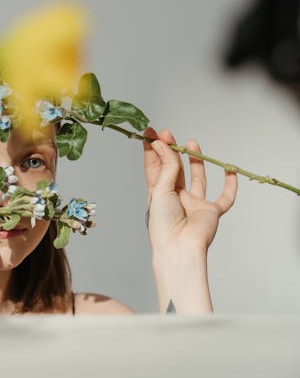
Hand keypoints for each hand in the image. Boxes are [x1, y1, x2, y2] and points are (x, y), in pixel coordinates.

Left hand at [142, 128, 237, 253]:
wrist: (179, 247)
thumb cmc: (163, 222)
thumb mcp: (160, 189)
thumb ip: (166, 167)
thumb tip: (162, 144)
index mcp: (158, 194)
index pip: (155, 167)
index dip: (153, 150)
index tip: (151, 133)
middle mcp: (175, 197)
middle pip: (174, 169)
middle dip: (171, 150)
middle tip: (167, 133)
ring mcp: (194, 204)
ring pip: (196, 178)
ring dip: (194, 160)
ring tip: (190, 142)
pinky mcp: (210, 212)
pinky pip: (225, 198)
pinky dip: (230, 186)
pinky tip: (230, 171)